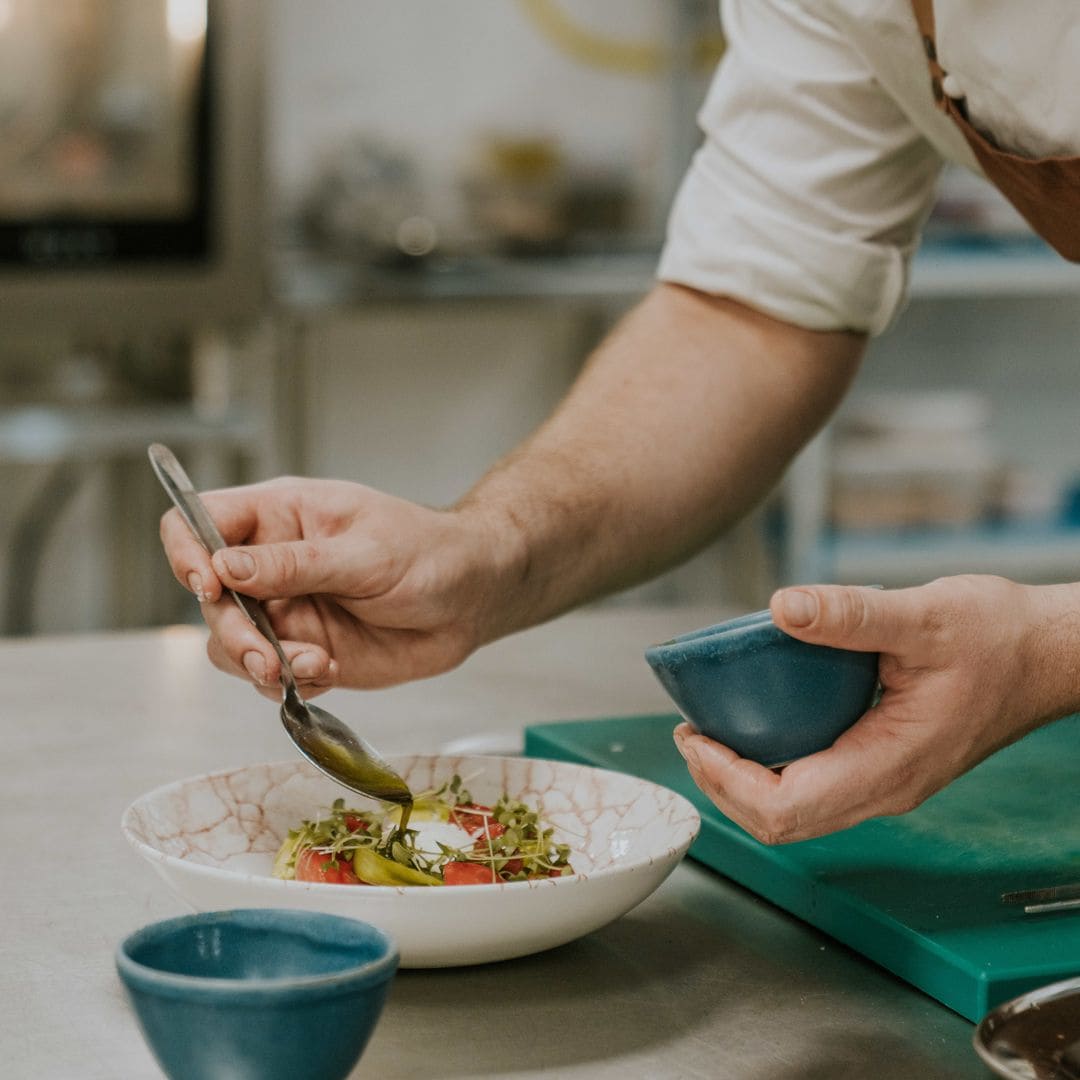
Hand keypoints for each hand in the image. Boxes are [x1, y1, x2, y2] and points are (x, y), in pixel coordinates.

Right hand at [159, 477, 522, 698]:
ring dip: (259, 663)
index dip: (186, 551)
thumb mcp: (366, 553)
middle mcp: (270, 563)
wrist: (471, 599)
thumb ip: (296, 564)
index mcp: (279, 516)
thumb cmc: (429, 553)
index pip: (199, 521)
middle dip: (233, 632)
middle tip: (268, 657)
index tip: (208, 584)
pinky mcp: (304, 650)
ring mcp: (285, 610)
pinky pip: (268, 676)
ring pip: (231, 644)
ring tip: (316, 664)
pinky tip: (331, 670)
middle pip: (209, 597)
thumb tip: (225, 566)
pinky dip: (289, 682)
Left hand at [673, 575, 1079, 842]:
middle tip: (690, 734)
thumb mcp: (924, 614)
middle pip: (781, 821)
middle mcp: (885, 788)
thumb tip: (782, 607)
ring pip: (796, 811)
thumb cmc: (1000, 639)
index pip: (784, 807)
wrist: (1048, 655)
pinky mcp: (885, 765)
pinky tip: (756, 726)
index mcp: (889, 765)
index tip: (693, 735)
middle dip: (723, 785)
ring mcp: (886, 782)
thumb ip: (851, 614)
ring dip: (743, 781)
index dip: (726, 779)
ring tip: (709, 733)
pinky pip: (815, 788)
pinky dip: (771, 768)